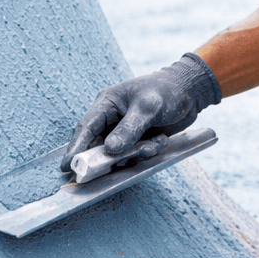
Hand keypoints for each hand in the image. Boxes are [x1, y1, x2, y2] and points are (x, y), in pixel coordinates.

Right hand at [61, 53, 220, 174]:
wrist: (191, 92)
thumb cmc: (167, 91)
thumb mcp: (148, 107)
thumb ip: (130, 128)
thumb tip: (110, 149)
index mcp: (107, 104)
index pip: (86, 128)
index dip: (76, 148)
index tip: (67, 166)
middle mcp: (112, 119)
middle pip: (99, 146)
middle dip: (110, 157)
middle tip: (118, 164)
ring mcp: (125, 132)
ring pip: (119, 155)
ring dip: (135, 154)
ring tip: (153, 144)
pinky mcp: (138, 141)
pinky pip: (135, 155)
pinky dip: (147, 152)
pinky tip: (161, 141)